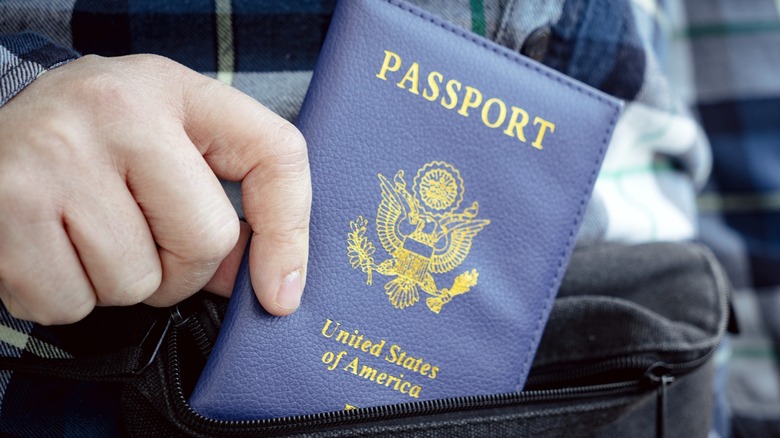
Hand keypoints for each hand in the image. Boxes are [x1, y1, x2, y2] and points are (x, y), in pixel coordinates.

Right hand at [0, 54, 310, 323]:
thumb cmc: (97, 135)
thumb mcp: (171, 133)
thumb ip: (229, 196)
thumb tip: (261, 285)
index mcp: (173, 89)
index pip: (274, 156)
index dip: (287, 234)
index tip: (277, 293)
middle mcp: (114, 113)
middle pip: (203, 245)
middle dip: (180, 268)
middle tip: (141, 234)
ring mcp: (55, 161)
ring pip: (134, 285)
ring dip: (117, 282)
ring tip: (87, 232)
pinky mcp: (5, 212)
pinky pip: (69, 304)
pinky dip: (67, 295)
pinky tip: (52, 248)